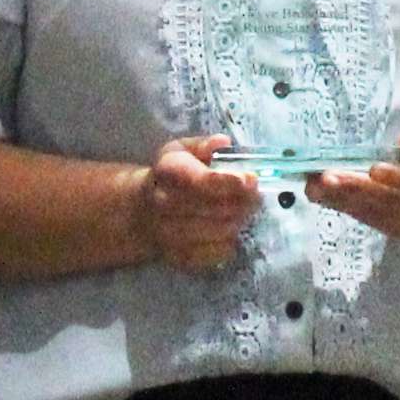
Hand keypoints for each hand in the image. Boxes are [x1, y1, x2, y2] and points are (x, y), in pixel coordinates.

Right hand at [136, 137, 263, 271]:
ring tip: (243, 209)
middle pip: (218, 208)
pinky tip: (228, 228)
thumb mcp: (183, 150)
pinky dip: (231, 241)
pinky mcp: (181, 257)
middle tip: (255, 194)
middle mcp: (165, 205)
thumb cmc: (171, 176)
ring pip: (222, 231)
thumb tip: (223, 142)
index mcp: (169, 173)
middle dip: (244, 201)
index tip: (251, 179)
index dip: (230, 182)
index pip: (201, 181)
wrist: (144, 212)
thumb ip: (204, 145)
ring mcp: (171, 234)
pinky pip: (219, 253)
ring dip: (240, 220)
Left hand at [305, 128, 399, 240]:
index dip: (396, 177)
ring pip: (372, 211)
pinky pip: (366, 217)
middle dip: (355, 188)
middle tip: (327, 177)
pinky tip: (321, 195)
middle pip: (388, 199)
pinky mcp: (393, 229)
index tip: (374, 169)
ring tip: (314, 185)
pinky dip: (342, 206)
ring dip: (341, 199)